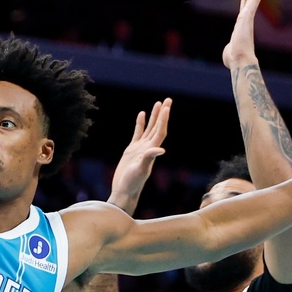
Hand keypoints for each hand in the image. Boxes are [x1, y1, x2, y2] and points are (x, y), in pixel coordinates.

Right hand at [108, 98, 171, 212]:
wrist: (124, 191)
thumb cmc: (132, 183)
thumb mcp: (140, 170)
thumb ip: (149, 158)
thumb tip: (161, 150)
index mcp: (152, 151)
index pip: (160, 131)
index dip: (163, 119)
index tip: (167, 107)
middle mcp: (148, 148)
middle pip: (158, 127)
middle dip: (163, 114)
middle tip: (168, 100)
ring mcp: (140, 148)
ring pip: (149, 128)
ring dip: (154, 117)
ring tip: (157, 104)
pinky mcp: (131, 150)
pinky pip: (137, 133)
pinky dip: (140, 124)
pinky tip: (141, 114)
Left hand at [223, 0, 263, 68]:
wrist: (240, 60)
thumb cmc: (234, 60)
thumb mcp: (229, 52)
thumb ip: (229, 50)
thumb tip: (229, 53)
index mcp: (242, 27)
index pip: (244, 11)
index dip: (246, 1)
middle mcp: (246, 21)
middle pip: (250, 2)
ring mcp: (247, 18)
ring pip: (253, 0)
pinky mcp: (247, 17)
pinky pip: (254, 1)